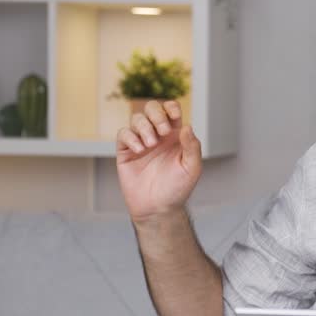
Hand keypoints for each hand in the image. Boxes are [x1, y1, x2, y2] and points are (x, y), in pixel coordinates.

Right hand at [116, 100, 202, 221]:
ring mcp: (140, 142)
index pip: (171, 110)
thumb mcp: (192, 168)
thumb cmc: (177, 188)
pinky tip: (140, 149)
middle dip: (156, 114)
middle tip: (163, 132)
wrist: (158, 208)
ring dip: (144, 127)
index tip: (174, 118)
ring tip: (151, 145)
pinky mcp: (126, 152)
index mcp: (174, 136)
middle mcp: (157, 135)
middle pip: (151, 108)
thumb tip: (187, 126)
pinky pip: (123, 134)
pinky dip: (131, 137)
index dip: (171, 107)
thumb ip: (192, 147)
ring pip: (137, 119)